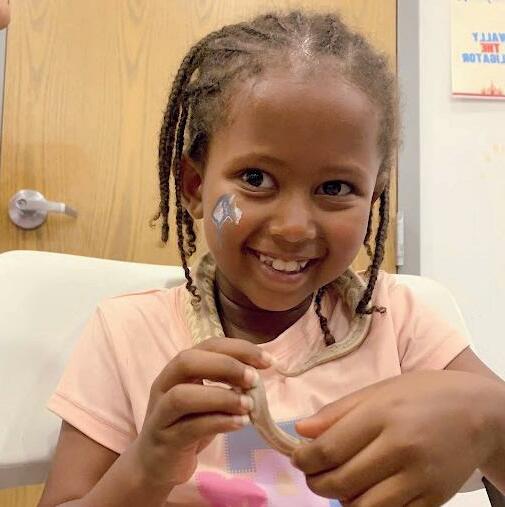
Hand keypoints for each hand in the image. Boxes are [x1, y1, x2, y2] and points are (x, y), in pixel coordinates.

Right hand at [131, 337, 269, 487]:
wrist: (157, 463)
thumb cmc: (187, 423)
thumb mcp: (208, 398)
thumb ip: (227, 383)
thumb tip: (258, 371)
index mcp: (179, 368)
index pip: (208, 346)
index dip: (238, 349)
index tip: (267, 360)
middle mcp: (165, 384)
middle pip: (187, 361)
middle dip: (225, 365)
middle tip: (254, 378)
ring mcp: (161, 413)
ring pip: (182, 396)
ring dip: (221, 397)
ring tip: (248, 405)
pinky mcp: (165, 440)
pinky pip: (190, 427)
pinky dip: (218, 422)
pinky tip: (240, 423)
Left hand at [291, 370, 497, 506]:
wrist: (479, 412)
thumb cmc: (424, 394)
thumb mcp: (378, 390)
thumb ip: (337, 412)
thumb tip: (300, 431)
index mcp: (383, 415)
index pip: (329, 449)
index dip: (304, 459)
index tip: (297, 458)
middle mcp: (401, 448)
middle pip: (341, 481)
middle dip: (315, 482)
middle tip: (312, 473)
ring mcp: (420, 479)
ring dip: (341, 499)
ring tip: (338, 482)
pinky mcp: (434, 500)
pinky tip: (365, 492)